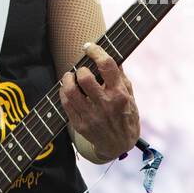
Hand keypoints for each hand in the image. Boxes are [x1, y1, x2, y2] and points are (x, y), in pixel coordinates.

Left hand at [59, 42, 139, 162]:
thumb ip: (120, 76)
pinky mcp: (80, 125)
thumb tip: (111, 55)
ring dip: (67, 79)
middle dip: (80, 68)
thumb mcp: (130, 95)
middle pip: (85, 77)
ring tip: (70, 77)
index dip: (95, 51)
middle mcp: (106, 104)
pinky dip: (64, 92)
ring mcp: (92, 116)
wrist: (119, 145)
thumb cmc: (126, 116)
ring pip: (70, 91)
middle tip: (81, 70)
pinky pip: (65, 104)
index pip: (107, 65)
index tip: (89, 47)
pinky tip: (68, 90)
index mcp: (120, 94)